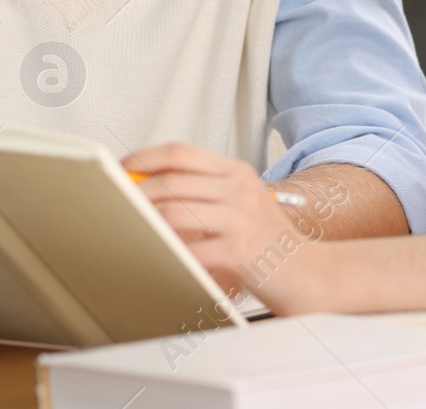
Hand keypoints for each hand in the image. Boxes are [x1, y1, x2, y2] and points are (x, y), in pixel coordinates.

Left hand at [122, 143, 326, 310]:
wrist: (310, 273)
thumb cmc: (270, 242)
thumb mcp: (241, 204)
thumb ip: (204, 192)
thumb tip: (150, 188)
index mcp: (236, 172)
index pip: (180, 152)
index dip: (144, 157)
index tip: (122, 168)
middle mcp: (239, 188)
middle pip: (171, 180)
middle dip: (135, 192)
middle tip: (115, 203)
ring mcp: (240, 218)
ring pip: (174, 211)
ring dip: (144, 221)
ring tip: (130, 229)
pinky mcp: (239, 250)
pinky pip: (190, 249)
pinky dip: (167, 253)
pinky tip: (156, 257)